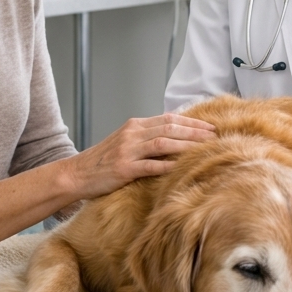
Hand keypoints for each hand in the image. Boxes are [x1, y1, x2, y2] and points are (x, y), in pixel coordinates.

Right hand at [67, 113, 214, 200]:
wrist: (76, 173)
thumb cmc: (103, 161)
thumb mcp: (125, 142)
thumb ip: (146, 137)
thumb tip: (175, 138)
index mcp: (134, 125)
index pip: (168, 118)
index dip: (191, 122)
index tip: (210, 127)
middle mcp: (132, 134)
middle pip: (170, 128)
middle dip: (195, 132)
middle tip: (215, 137)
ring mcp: (128, 150)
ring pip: (163, 143)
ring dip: (187, 145)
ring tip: (205, 149)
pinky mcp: (124, 168)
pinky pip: (151, 165)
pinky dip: (168, 165)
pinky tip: (183, 167)